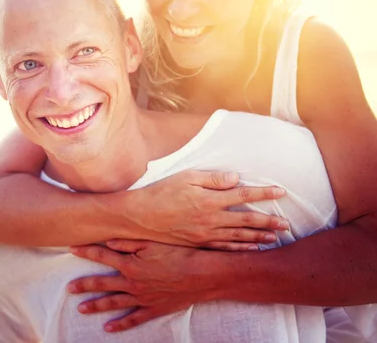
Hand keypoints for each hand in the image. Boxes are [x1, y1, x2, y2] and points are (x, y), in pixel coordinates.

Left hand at [68, 240, 212, 331]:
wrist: (202, 275)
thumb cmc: (178, 254)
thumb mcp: (152, 242)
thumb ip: (128, 242)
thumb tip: (108, 241)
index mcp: (130, 264)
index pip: (102, 256)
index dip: (86, 252)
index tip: (72, 249)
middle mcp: (132, 283)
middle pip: (102, 284)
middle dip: (84, 285)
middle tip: (69, 289)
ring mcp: (142, 298)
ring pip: (114, 303)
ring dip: (96, 306)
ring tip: (81, 309)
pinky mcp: (153, 309)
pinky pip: (133, 319)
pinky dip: (120, 324)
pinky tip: (108, 328)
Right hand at [125, 170, 288, 249]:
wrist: (140, 217)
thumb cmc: (161, 192)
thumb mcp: (186, 178)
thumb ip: (213, 179)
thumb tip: (236, 178)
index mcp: (210, 200)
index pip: (244, 195)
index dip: (264, 193)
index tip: (280, 192)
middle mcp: (211, 219)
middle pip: (247, 221)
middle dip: (269, 221)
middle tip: (287, 224)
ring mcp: (205, 234)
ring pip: (238, 237)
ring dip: (259, 237)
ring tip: (275, 238)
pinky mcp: (198, 243)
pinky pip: (224, 248)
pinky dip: (240, 249)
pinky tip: (250, 248)